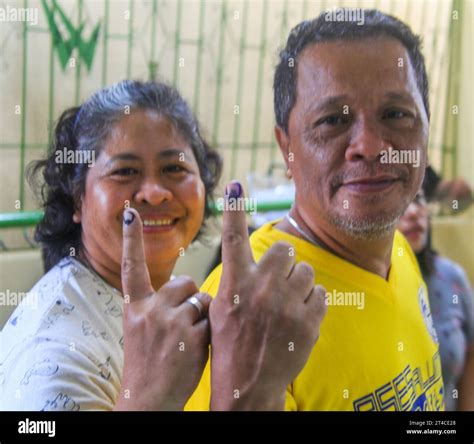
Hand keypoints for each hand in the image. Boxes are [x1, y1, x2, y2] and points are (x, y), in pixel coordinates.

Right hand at [114, 208, 210, 410]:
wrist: (148, 399)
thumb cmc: (149, 364)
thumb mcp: (141, 331)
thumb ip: (159, 307)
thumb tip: (187, 288)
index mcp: (134, 308)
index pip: (131, 267)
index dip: (131, 239)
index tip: (130, 212)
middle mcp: (150, 311)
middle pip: (184, 281)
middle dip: (190, 296)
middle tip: (184, 321)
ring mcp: (171, 322)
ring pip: (202, 299)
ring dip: (203, 314)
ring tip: (189, 339)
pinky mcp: (192, 335)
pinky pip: (213, 319)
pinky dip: (210, 331)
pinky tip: (197, 349)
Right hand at [209, 182, 327, 409]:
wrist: (249, 384)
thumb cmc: (230, 344)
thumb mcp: (222, 309)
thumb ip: (237, 280)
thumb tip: (253, 260)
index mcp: (234, 283)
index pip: (232, 238)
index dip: (232, 209)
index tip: (234, 186)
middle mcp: (261, 288)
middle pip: (284, 249)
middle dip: (284, 261)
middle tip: (277, 281)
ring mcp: (287, 304)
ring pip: (306, 270)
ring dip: (299, 283)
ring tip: (287, 304)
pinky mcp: (309, 320)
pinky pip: (320, 293)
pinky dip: (312, 302)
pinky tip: (299, 318)